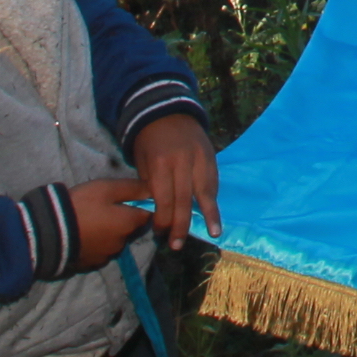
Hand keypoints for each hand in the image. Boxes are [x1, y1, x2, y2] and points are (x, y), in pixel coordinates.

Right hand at [70, 174, 155, 268]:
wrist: (51, 232)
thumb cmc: (83, 205)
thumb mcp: (108, 188)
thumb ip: (132, 188)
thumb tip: (150, 190)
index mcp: (128, 224)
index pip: (146, 214)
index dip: (139, 204)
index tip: (127, 197)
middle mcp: (122, 243)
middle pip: (129, 228)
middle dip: (123, 218)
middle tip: (104, 207)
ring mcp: (105, 255)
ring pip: (114, 240)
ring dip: (108, 231)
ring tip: (91, 220)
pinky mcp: (90, 263)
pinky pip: (99, 250)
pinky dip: (95, 242)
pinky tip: (83, 233)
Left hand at [130, 114, 220, 242]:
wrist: (168, 111)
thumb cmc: (149, 141)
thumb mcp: (142, 162)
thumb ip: (151, 184)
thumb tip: (157, 211)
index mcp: (160, 164)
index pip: (163, 199)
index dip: (162, 220)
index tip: (159, 233)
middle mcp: (182, 162)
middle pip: (183, 200)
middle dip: (181, 225)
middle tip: (177, 245)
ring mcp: (200, 158)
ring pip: (205, 191)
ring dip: (209, 214)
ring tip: (213, 233)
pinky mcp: (211, 156)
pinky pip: (213, 180)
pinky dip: (213, 197)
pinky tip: (213, 213)